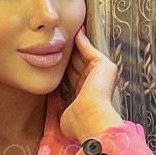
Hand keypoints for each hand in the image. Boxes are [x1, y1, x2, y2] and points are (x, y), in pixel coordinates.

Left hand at [60, 27, 121, 141]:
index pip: (75, 78)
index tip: (55, 59)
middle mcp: (98, 84)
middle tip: (58, 41)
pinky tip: (75, 33)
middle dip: (70, 54)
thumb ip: (58, 107)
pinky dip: (82, 41)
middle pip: (80, 64)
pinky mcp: (105, 65)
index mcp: (88, 96)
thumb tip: (50, 105)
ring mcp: (103, 74)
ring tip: (66, 32)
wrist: (90, 117)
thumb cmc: (78, 122)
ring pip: (86, 55)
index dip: (65, 68)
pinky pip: (90, 50)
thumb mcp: (64, 114)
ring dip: (76, 45)